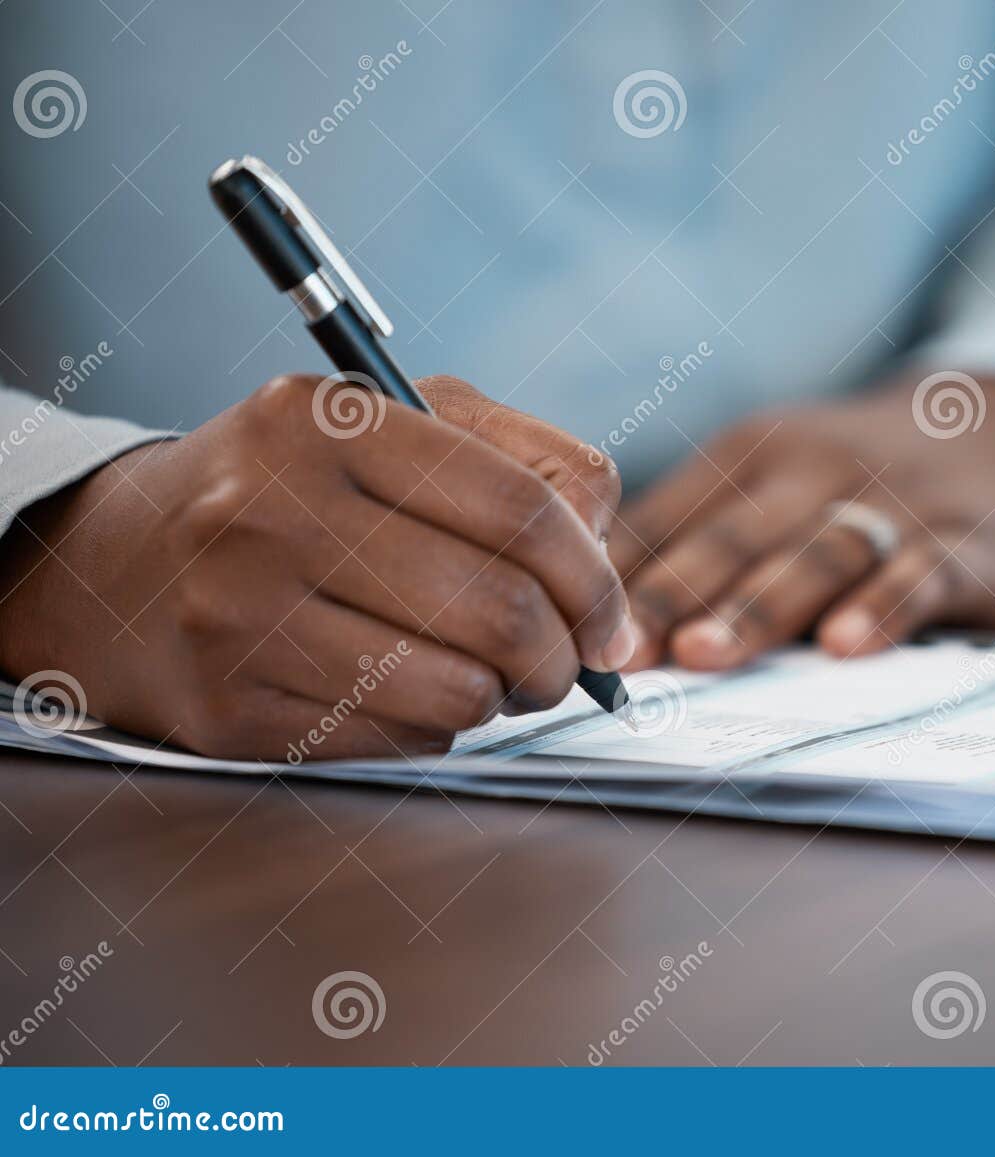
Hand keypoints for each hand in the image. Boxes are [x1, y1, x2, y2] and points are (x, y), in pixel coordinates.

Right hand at [0, 374, 634, 758]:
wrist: (125, 561)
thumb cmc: (302, 488)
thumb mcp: (406, 427)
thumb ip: (529, 463)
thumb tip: (609, 560)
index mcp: (326, 420)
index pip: (522, 509)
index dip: (596, 578)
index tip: (609, 618)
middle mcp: (269, 509)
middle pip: (501, 609)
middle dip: (564, 655)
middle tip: (565, 662)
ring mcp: (240, 614)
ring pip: (459, 692)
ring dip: (507, 698)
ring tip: (493, 675)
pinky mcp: (232, 707)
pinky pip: (401, 741)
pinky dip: (438, 726)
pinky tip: (409, 689)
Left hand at [609, 373, 994, 669]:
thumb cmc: (854, 479)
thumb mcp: (773, 483)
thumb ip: (695, 539)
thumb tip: (582, 614)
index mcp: (751, 458)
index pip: (670, 519)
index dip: (615, 577)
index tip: (561, 628)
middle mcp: (814, 472)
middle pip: (732, 536)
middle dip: (669, 595)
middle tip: (618, 653)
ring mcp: (892, 505)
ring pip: (817, 554)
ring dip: (759, 606)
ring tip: (707, 655)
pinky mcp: (967, 541)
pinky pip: (923, 574)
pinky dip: (886, 606)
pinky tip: (849, 646)